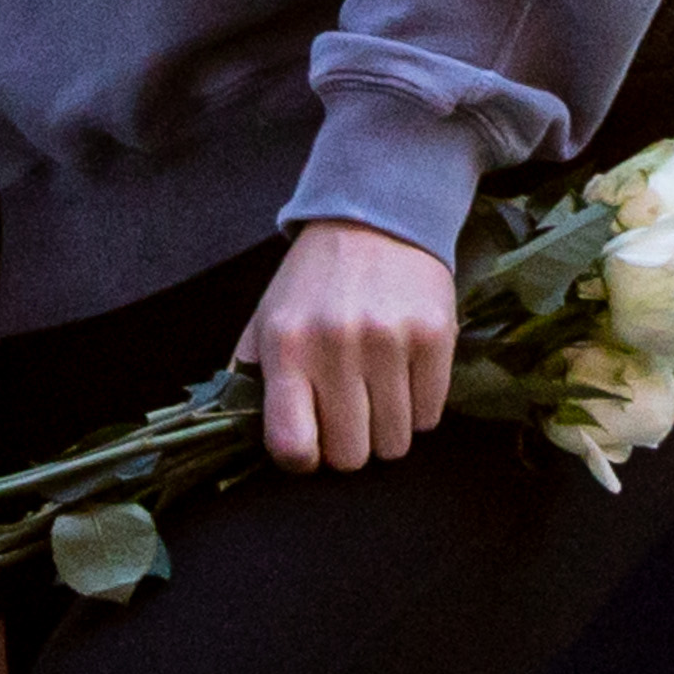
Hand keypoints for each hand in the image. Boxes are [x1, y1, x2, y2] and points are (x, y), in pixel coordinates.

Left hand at [236, 220, 457, 471]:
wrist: (373, 214)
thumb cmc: (313, 279)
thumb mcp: (266, 318)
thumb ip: (250, 378)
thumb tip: (240, 437)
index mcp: (286, 345)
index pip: (291, 447)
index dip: (303, 459)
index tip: (311, 442)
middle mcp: (335, 344)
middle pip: (350, 457)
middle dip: (350, 443)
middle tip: (349, 409)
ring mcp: (388, 340)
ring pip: (394, 444)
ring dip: (386, 427)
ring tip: (377, 388)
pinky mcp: (433, 336)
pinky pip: (430, 417)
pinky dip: (418, 407)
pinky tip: (404, 372)